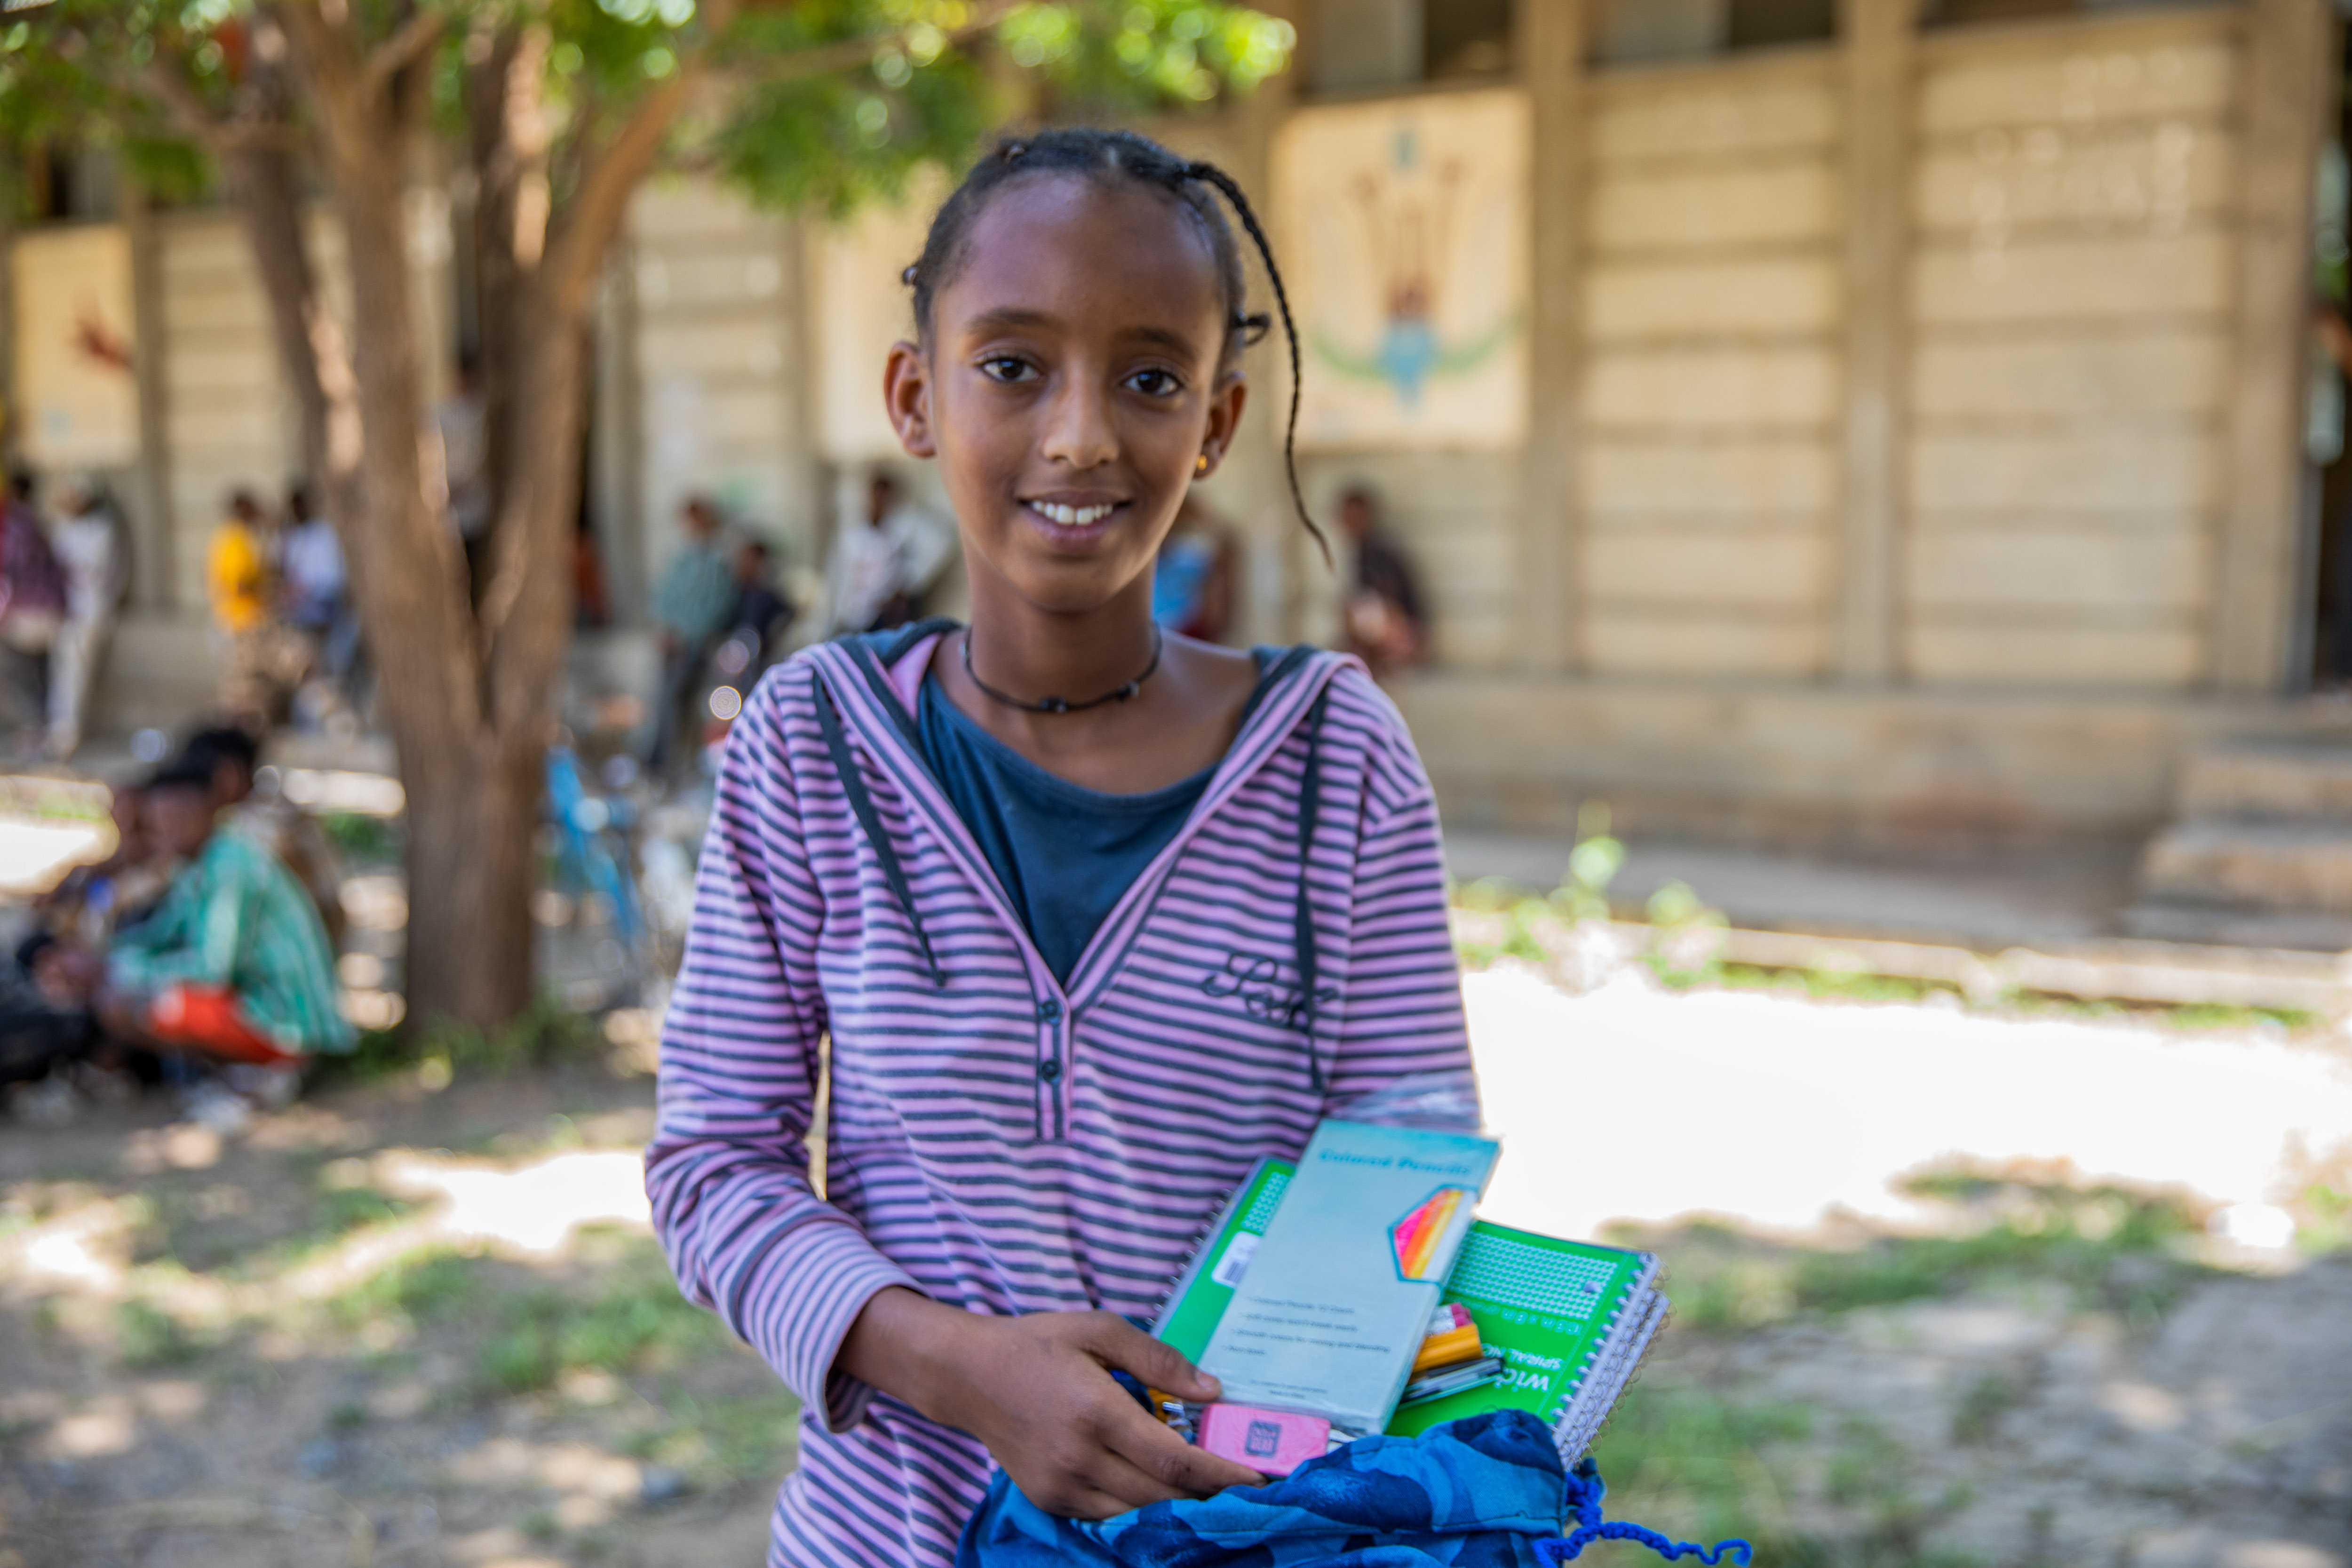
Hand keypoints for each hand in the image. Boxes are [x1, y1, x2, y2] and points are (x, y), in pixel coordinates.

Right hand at [840, 1289, 1263, 1518]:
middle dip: (1210, 1493)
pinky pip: (1110, 1515)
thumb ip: (1158, 1360)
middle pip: (1163, 1495)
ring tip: (1210, 1486)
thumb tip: (1211, 1391)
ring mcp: (1061, 1486)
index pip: (1175, 1462)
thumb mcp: (1099, 1330)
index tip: (1259, 1478)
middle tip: (1246, 1482)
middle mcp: (1079, 1458)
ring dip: (1178, 1503)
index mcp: (1096, 1412)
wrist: (968, 1376)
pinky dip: (1140, 1506)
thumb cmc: (1037, 1344)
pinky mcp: (1050, 1500)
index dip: (1223, 1475)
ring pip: (1139, 1512)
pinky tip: (1160, 1488)